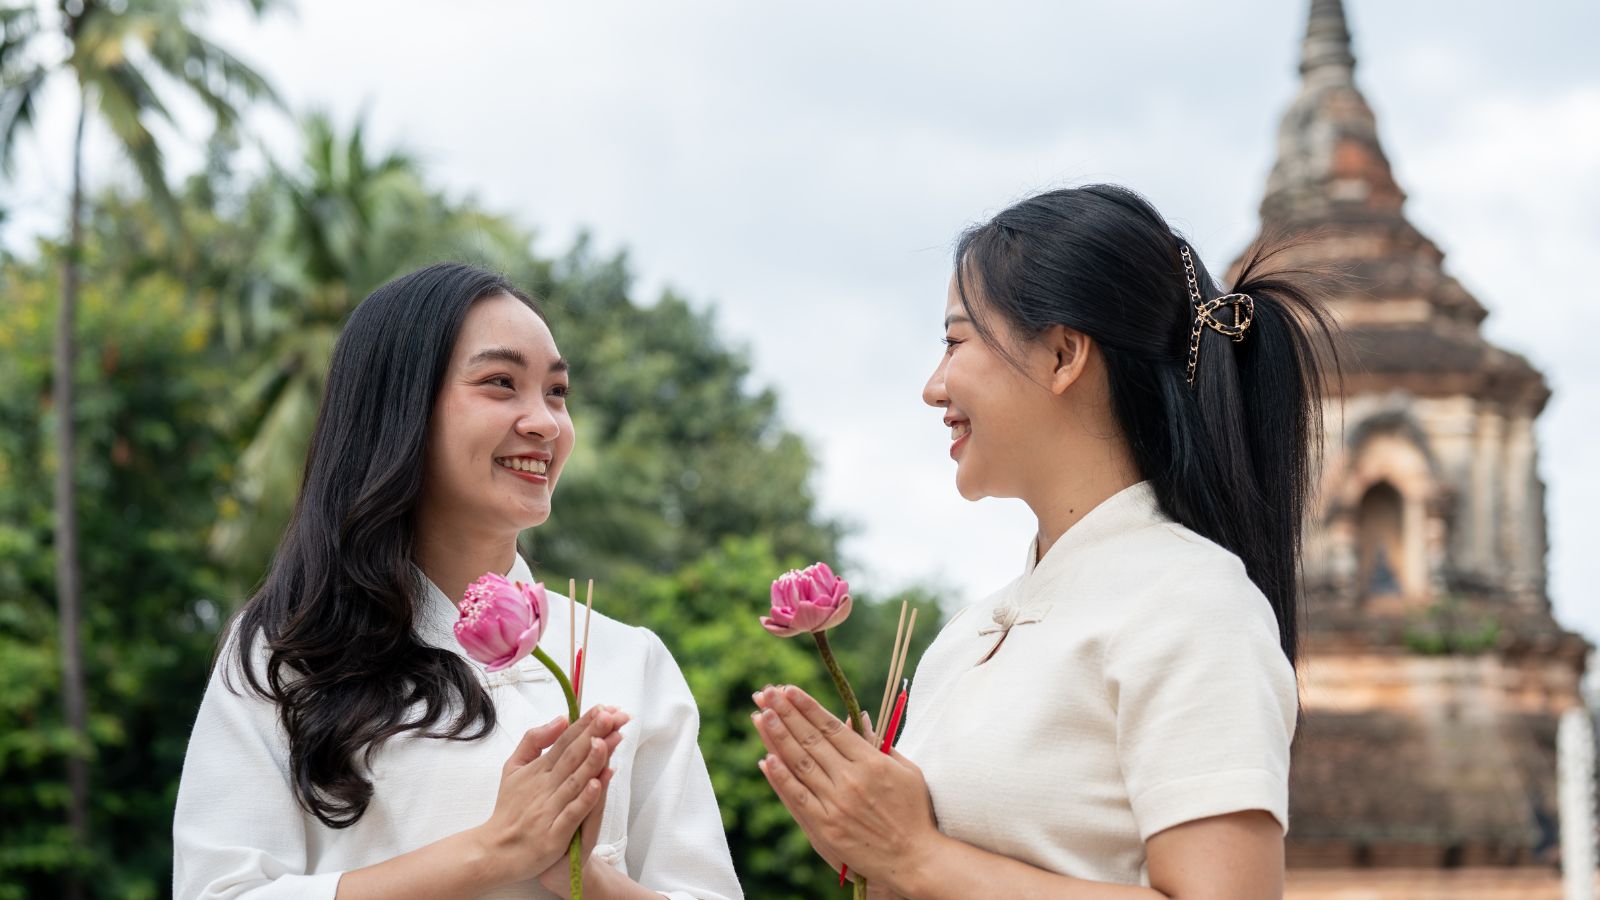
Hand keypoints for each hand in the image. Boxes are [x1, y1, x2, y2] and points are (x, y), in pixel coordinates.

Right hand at [473, 706, 628, 885]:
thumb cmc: (509, 808)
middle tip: (614, 716)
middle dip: (595, 734)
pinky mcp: (554, 835)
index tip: (605, 709)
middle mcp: (544, 787)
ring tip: (611, 740)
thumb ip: (534, 740)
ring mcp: (549, 811)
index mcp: (537, 770)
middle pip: (573, 756)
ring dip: (594, 760)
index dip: (585, 724)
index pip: (565, 741)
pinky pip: (572, 814)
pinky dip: (585, 799)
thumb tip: (561, 718)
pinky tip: (598, 783)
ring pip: (575, 781)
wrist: (494, 851)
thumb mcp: (513, 768)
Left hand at [752, 685, 937, 891]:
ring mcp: (836, 803)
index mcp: (871, 762)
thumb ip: (880, 743)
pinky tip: (766, 759)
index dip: (807, 706)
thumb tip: (859, 716)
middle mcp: (851, 779)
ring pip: (800, 763)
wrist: (913, 858)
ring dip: (777, 737)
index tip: (789, 690)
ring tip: (761, 715)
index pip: (831, 727)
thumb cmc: (914, 812)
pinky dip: (780, 777)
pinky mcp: (825, 826)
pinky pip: (797, 797)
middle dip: (786, 713)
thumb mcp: (907, 770)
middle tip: (765, 694)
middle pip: (810, 739)